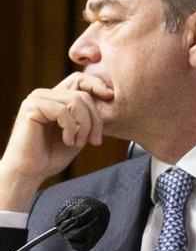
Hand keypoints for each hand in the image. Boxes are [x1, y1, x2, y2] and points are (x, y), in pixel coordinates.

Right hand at [0, 73, 112, 210]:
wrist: (31, 171)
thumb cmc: (54, 154)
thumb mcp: (80, 132)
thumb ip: (89, 116)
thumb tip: (109, 95)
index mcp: (56, 98)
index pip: (80, 79)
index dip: (96, 84)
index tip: (110, 96)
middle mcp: (45, 94)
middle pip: (83, 95)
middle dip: (95, 120)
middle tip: (94, 141)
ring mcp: (36, 99)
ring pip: (75, 101)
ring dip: (84, 126)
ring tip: (78, 143)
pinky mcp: (31, 107)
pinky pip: (62, 111)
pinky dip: (70, 128)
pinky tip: (67, 141)